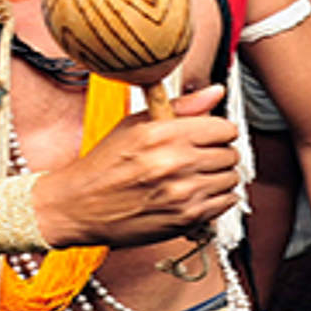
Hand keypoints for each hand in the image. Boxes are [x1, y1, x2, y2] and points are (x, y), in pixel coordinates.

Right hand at [35, 84, 239, 248]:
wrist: (80, 205)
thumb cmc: (104, 164)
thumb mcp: (135, 124)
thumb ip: (181, 107)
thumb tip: (216, 92)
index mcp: (162, 134)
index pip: (223, 128)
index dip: (216, 130)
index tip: (206, 135)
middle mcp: (175, 163)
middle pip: (230, 154)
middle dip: (217, 153)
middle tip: (196, 156)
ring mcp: (183, 193)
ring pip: (231, 179)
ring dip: (217, 177)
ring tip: (193, 176)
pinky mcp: (186, 219)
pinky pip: (225, 203)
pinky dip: (215, 198)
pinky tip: (193, 193)